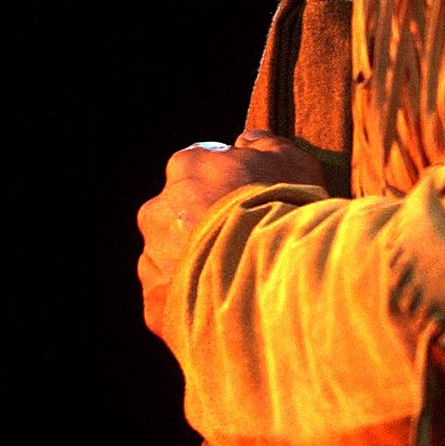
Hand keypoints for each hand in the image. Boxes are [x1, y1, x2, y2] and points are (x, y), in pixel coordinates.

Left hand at [137, 130, 327, 344]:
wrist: (273, 278)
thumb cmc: (283, 210)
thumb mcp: (291, 161)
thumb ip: (264, 145)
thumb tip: (246, 140)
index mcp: (186, 168)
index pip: (198, 168)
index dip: (226, 184)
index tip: (249, 201)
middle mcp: (159, 210)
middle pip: (179, 213)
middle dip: (204, 224)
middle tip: (244, 241)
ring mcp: (153, 259)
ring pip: (172, 258)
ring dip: (198, 263)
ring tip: (238, 279)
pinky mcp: (156, 305)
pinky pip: (174, 300)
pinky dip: (195, 301)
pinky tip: (226, 305)